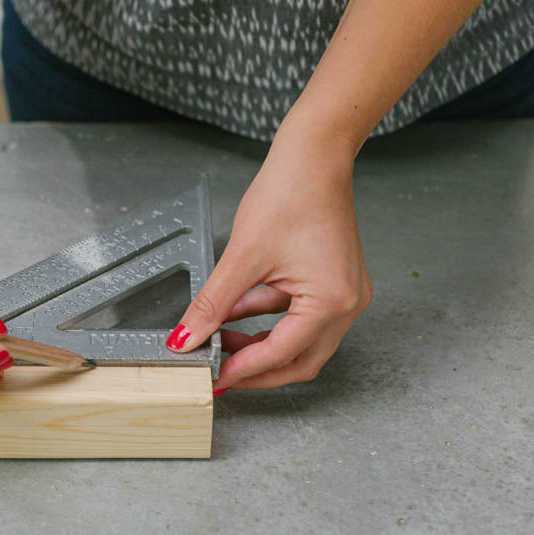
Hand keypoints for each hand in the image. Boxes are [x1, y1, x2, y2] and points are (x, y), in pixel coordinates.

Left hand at [166, 131, 370, 391]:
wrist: (315, 154)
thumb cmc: (291, 193)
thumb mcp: (241, 258)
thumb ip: (212, 305)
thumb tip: (186, 339)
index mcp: (331, 303)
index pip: (281, 354)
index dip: (242, 370)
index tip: (213, 380)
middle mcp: (347, 305)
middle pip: (299, 360)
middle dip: (256, 369)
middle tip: (220, 374)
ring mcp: (344, 293)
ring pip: (298, 339)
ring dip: (259, 342)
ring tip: (218, 339)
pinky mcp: (333, 281)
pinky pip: (299, 313)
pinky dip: (267, 317)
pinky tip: (234, 313)